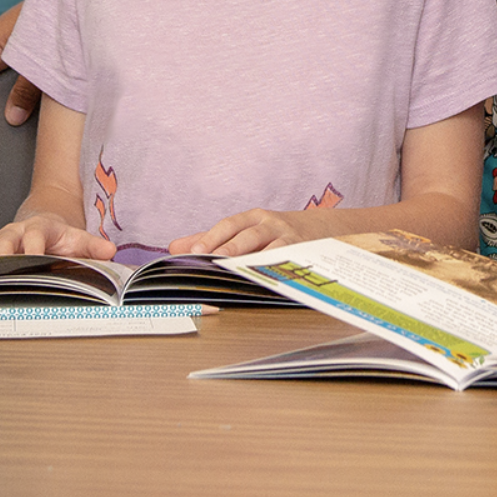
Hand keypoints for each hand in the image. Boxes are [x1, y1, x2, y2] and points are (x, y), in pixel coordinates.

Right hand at [0, 213, 115, 265]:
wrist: (43, 220)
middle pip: (1, 243)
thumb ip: (92, 246)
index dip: (31, 245)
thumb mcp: (78, 239)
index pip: (33, 237)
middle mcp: (11, 235)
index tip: (31, 255)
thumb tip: (110, 251)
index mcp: (36, 231)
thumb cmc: (59, 236)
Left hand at [169, 207, 338, 257]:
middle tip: (211, 259)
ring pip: (269, 248)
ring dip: (253, 259)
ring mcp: (288, 238)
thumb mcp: (244, 229)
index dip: (212, 237)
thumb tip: (175, 247)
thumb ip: (211, 238)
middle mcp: (270, 224)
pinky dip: (278, 269)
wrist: (321, 227)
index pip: (230, 224)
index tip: (195, 251)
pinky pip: (289, 261)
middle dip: (229, 247)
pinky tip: (266, 278)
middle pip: (248, 235)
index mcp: (253, 217)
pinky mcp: (302, 253)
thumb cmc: (275, 231)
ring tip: (236, 270)